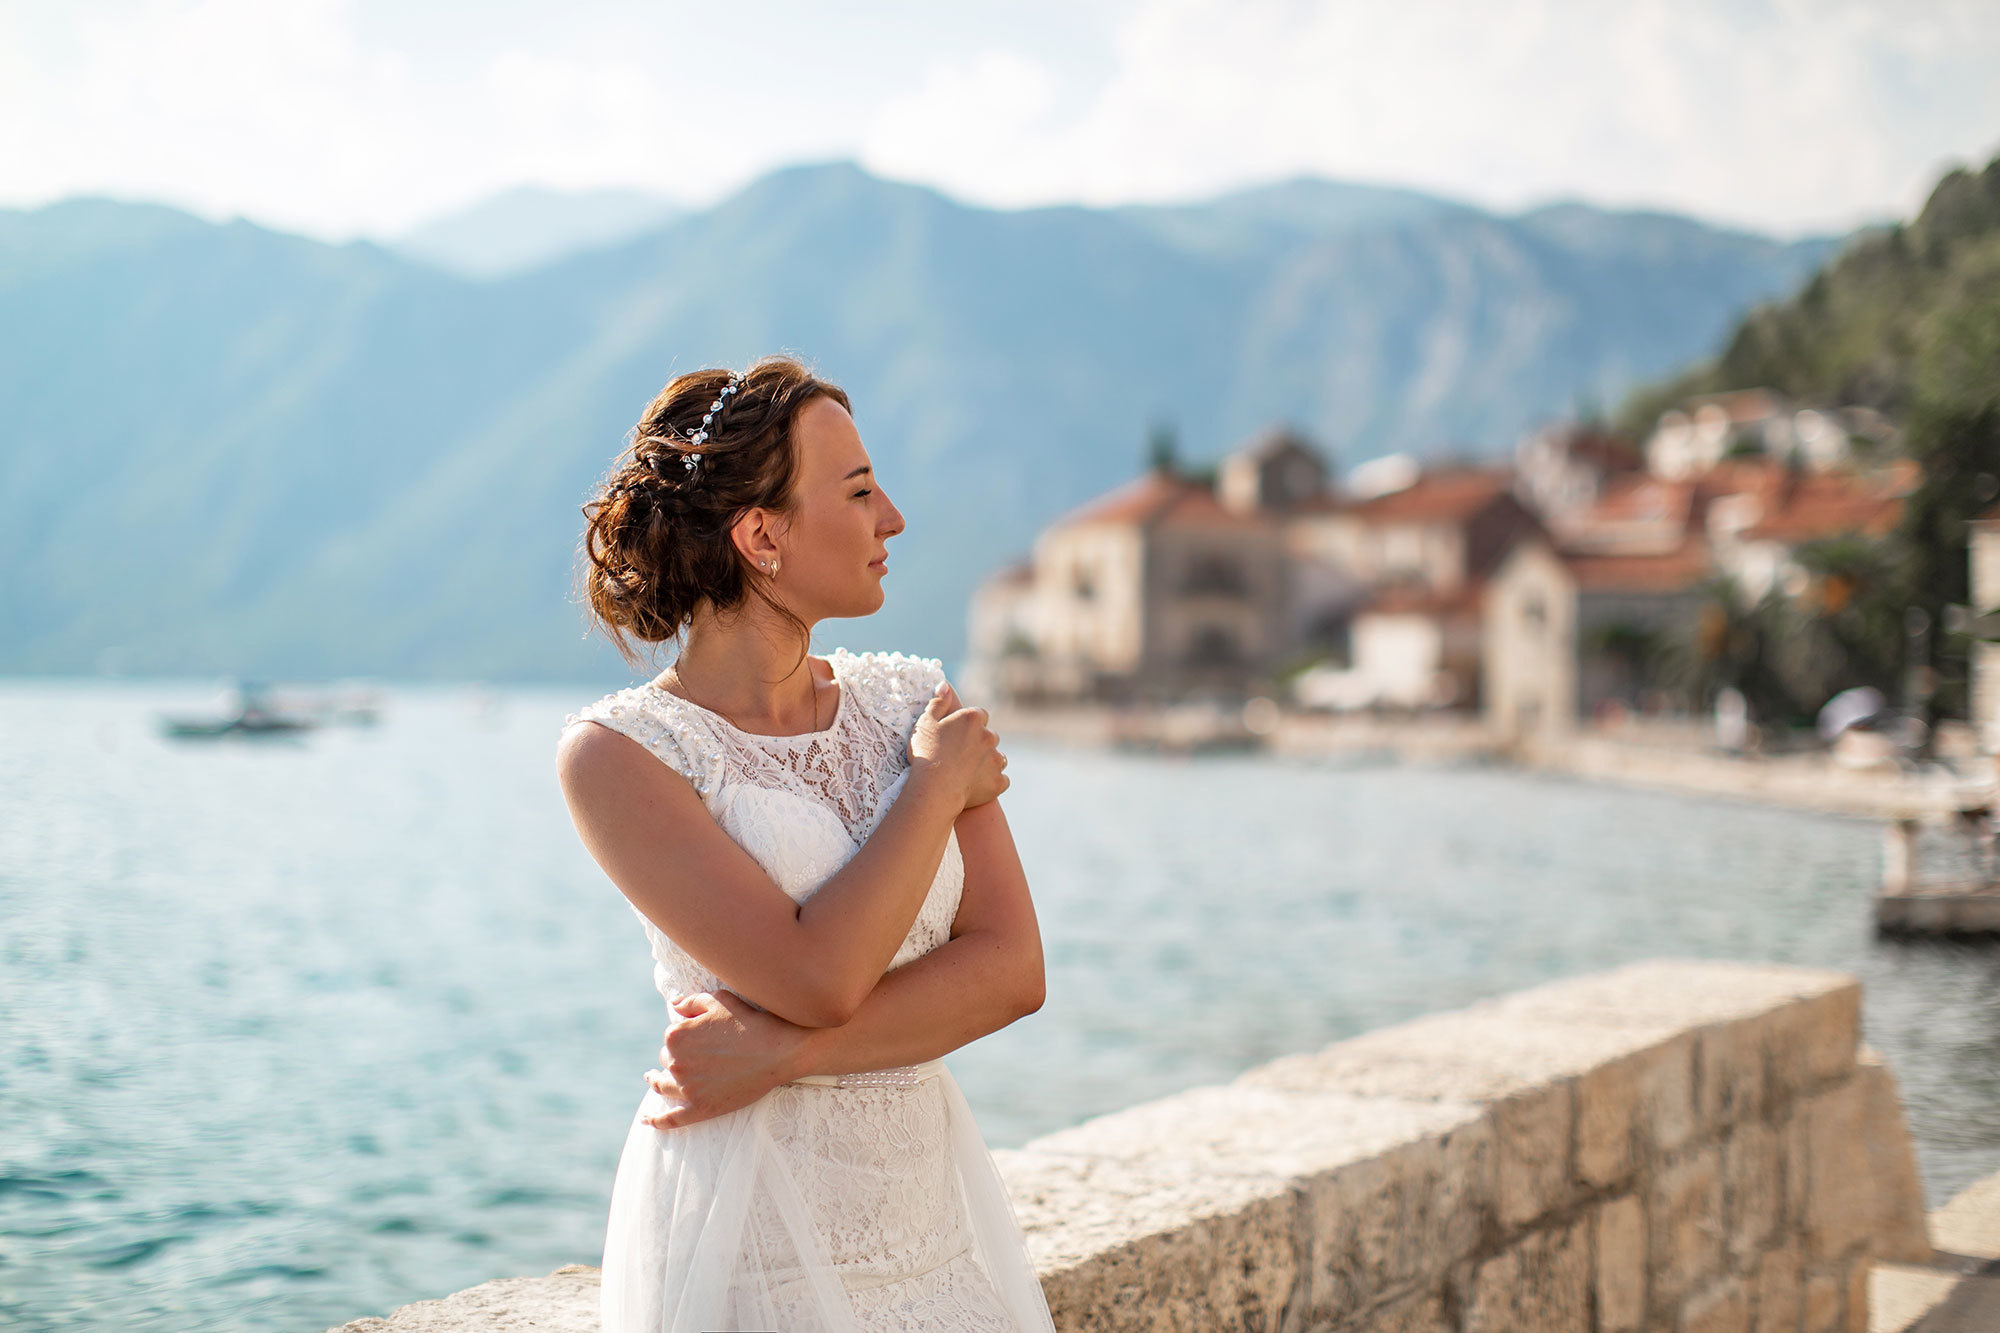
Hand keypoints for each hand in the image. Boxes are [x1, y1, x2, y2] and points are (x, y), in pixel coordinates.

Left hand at [642, 989, 812, 1130]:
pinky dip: (656, 1121)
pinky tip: (647, 1120)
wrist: (778, 1051)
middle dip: (677, 1056)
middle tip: (698, 1054)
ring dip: (655, 1081)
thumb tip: (673, 1005)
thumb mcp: (720, 1001)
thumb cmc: (750, 1022)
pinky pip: (672, 1118)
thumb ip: (691, 1001)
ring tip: (651, 1078)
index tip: (703, 1035)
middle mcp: (676, 1063)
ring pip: (663, 1086)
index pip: (672, 1037)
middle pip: (667, 1060)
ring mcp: (687, 1089)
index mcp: (676, 1036)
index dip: (687, 1034)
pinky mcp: (701, 1109)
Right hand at [907, 681, 1008, 808]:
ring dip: (987, 762)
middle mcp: (990, 736)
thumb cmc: (926, 753)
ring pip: (997, 758)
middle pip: (989, 736)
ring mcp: (996, 760)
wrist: (934, 788)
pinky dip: (992, 782)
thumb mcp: (926, 723)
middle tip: (959, 756)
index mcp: (973, 719)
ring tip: (968, 772)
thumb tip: (945, 685)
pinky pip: (1001, 780)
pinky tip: (977, 787)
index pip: (979, 715)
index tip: (956, 736)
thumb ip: (938, 703)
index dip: (968, 725)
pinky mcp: (999, 781)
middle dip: (979, 743)